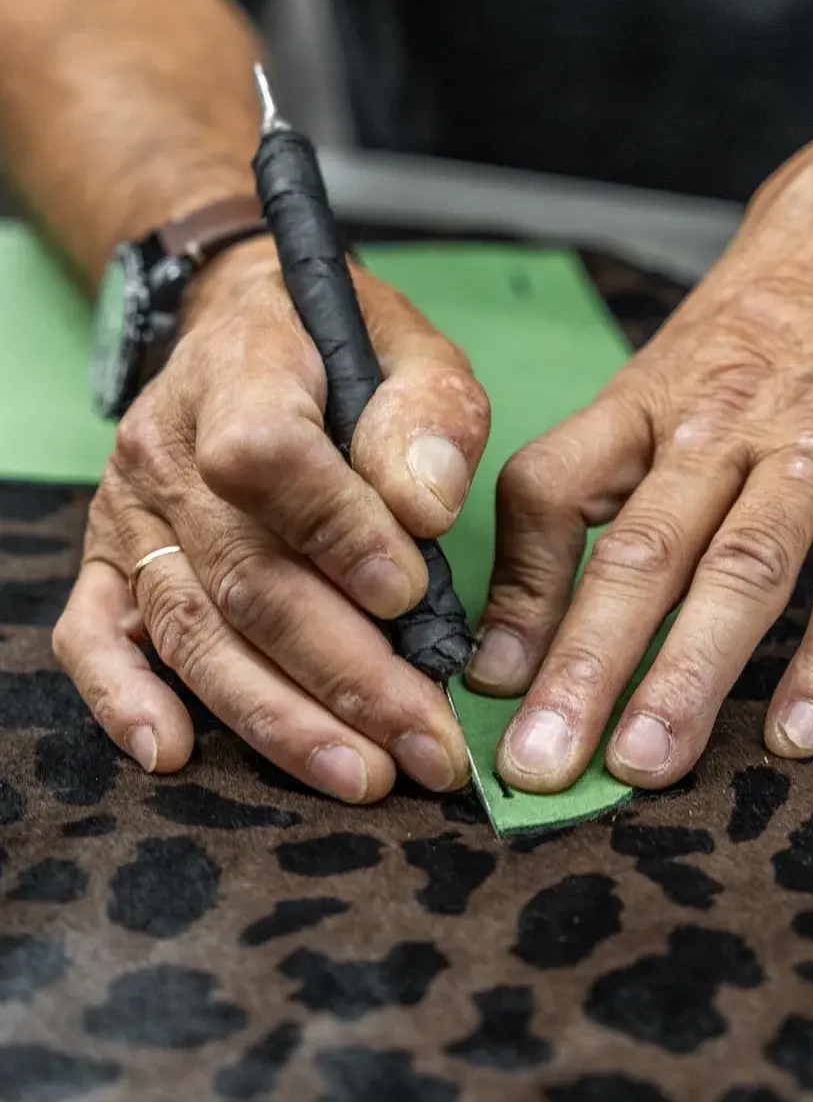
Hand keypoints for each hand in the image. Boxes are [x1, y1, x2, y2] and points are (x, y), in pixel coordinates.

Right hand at [54, 238, 489, 800]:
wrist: (249, 326)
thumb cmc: (345, 349)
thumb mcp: (412, 350)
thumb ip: (429, 415)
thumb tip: (425, 511)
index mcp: (244, 374)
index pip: (266, 458)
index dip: (337, 532)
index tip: (411, 596)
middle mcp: (167, 452)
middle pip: (245, 578)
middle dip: (346, 676)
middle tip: (426, 747)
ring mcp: (129, 514)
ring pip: (192, 630)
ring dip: (276, 717)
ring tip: (360, 775)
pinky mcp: (107, 562)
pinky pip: (94, 637)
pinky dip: (125, 700)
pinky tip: (173, 755)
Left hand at [469, 84, 812, 791]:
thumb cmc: (761, 321)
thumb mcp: (664, 378)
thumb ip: (601, 479)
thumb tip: (520, 616)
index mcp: (644, 399)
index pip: (550, 489)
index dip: (514, 591)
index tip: (483, 681)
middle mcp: (717, 423)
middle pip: (638, 551)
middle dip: (583, 666)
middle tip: (539, 762)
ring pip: (741, 568)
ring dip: (690, 671)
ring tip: (645, 762)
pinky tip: (799, 731)